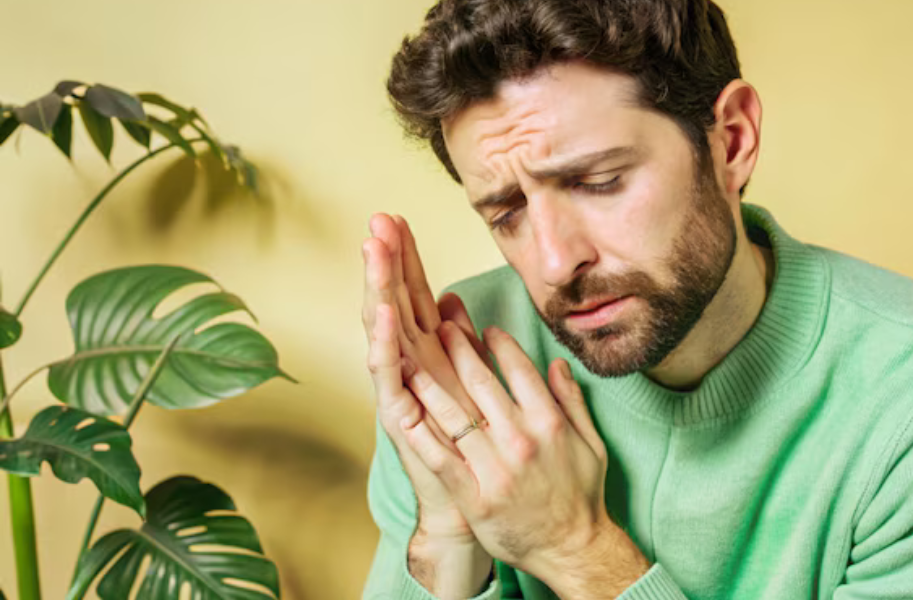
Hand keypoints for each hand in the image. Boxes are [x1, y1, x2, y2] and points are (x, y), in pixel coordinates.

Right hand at [362, 213, 492, 595]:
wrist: (468, 511)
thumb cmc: (475, 454)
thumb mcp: (474, 387)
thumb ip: (464, 345)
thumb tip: (453, 302)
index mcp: (430, 357)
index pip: (415, 297)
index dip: (407, 259)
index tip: (398, 217)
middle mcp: (409, 370)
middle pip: (395, 304)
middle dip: (386, 262)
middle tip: (378, 219)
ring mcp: (401, 393)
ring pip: (385, 332)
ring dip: (378, 290)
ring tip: (373, 250)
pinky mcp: (399, 420)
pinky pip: (390, 377)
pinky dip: (384, 344)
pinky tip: (382, 313)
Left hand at [406, 321, 649, 596]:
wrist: (572, 548)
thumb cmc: (582, 495)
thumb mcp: (591, 443)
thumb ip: (572, 401)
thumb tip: (558, 364)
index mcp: (548, 423)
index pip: (519, 371)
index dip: (497, 345)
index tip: (482, 330)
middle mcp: (521, 440)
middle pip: (481, 385)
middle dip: (457, 351)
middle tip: (439, 328)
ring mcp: (496, 468)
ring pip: (455, 417)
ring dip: (429, 386)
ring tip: (410, 361)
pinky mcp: (475, 496)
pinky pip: (442, 460)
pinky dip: (422, 436)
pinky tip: (404, 415)